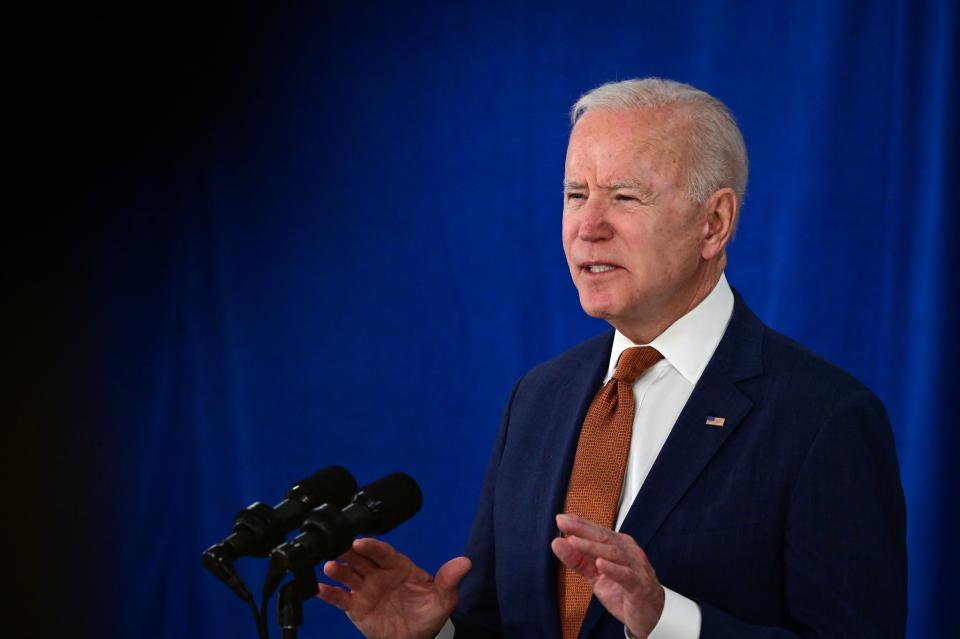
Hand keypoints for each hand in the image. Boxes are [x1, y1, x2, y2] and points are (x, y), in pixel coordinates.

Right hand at [316, 537, 471, 638]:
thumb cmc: (429, 613)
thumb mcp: (443, 597)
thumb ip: (449, 579)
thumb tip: (465, 563)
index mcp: (398, 566)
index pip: (383, 552)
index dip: (372, 546)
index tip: (361, 542)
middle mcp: (378, 574)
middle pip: (361, 559)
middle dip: (349, 552)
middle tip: (338, 547)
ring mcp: (366, 589)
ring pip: (348, 575)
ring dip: (338, 570)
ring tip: (329, 566)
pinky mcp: (356, 607)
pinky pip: (341, 599)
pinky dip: (330, 594)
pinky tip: (320, 589)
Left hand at [551, 513, 663, 638]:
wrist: (652, 615)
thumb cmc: (624, 591)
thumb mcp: (596, 575)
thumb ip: (578, 560)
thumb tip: (557, 543)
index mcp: (618, 546)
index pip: (597, 531)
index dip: (579, 524)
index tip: (560, 518)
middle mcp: (628, 552)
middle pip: (604, 537)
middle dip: (582, 529)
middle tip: (563, 523)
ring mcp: (636, 567)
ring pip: (613, 553)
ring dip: (592, 547)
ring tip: (573, 541)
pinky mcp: (640, 585)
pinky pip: (626, 575)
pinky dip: (612, 569)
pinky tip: (600, 564)